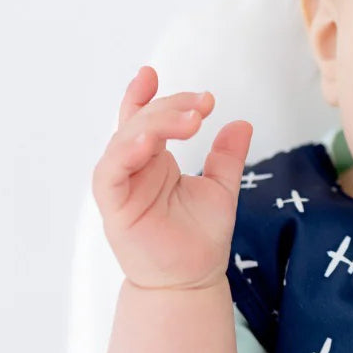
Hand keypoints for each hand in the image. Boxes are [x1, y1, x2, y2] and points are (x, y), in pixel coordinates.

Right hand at [91, 65, 253, 290]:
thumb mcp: (221, 189)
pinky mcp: (114, 206)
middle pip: (140, 122)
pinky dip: (126, 153)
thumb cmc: (200, 237)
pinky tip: (150, 142)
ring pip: (125, 141)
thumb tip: (241, 123)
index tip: (153, 72)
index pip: (143, 118)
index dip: (145, 94)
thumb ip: (227, 157)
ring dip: (154, 124)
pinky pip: (111, 173)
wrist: (192, 280)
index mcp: (154, 160)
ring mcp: (122, 185)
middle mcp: (134, 168)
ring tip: (189, 119)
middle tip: (203, 103)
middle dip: (169, 107)